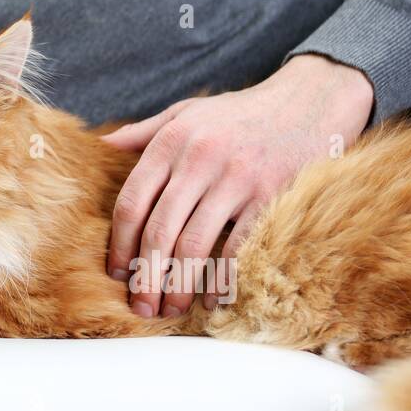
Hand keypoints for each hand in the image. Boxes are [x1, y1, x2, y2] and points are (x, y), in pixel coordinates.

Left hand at [101, 54, 373, 317]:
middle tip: (141, 306)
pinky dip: (223, 279)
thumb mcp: (186, 112)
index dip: (120, 244)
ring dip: (179, 285)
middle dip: (146, 276)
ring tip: (171, 309)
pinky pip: (239, 247)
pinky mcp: (271, 195)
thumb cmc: (239, 113)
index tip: (117, 273)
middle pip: (160, 231)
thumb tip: (102, 144)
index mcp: (171, 142)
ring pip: (195, 245)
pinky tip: (213, 298)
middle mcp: (199, 160)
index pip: (132, 202)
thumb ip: (144, 131)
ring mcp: (236, 179)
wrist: (308, 101)